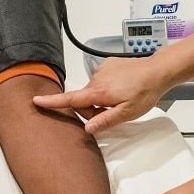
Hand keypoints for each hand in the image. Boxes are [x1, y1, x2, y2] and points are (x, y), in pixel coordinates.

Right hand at [33, 56, 169, 133]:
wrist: (157, 71)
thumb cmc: (144, 92)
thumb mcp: (127, 113)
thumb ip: (105, 121)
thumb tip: (87, 128)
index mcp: (99, 92)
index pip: (70, 99)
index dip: (52, 102)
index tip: (36, 101)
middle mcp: (97, 78)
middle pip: (83, 99)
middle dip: (93, 109)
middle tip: (112, 113)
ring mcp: (102, 70)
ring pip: (93, 91)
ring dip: (101, 99)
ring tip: (121, 99)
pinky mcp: (108, 64)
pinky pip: (101, 80)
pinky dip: (107, 88)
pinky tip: (121, 88)